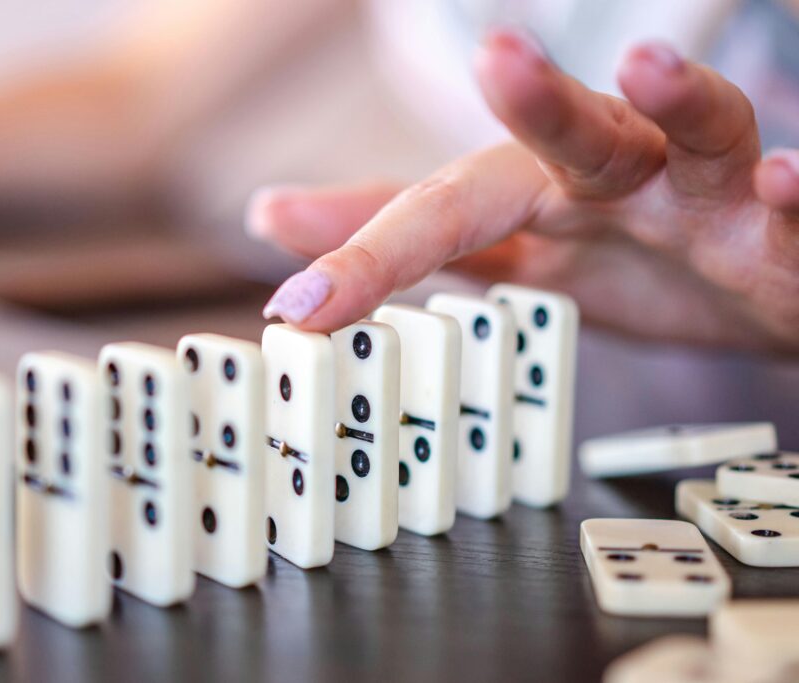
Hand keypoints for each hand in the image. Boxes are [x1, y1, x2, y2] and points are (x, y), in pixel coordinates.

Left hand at [248, 29, 798, 353]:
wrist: (755, 289)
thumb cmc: (626, 260)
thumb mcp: (505, 253)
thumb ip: (400, 237)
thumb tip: (270, 212)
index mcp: (543, 189)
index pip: (444, 211)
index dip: (368, 256)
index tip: (298, 311)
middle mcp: (622, 175)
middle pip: (574, 131)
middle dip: (535, 97)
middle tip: (496, 56)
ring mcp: (706, 195)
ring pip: (701, 132)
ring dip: (680, 97)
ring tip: (650, 67)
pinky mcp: (781, 229)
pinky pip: (791, 205)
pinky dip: (793, 188)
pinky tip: (782, 177)